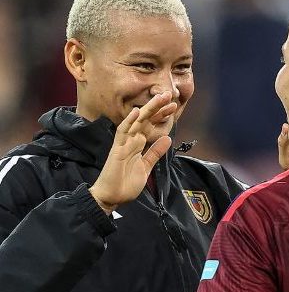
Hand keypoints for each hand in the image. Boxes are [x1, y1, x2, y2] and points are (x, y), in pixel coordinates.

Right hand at [89, 93, 175, 213]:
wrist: (112, 196)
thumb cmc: (126, 183)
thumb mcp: (146, 166)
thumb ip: (155, 153)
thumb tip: (167, 139)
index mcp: (138, 144)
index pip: (151, 125)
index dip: (161, 115)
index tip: (173, 106)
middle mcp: (131, 141)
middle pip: (145, 120)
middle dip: (157, 107)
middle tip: (168, 95)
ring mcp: (124, 144)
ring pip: (136, 122)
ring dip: (147, 110)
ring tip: (159, 98)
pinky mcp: (117, 150)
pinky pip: (123, 133)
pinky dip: (129, 122)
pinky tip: (137, 112)